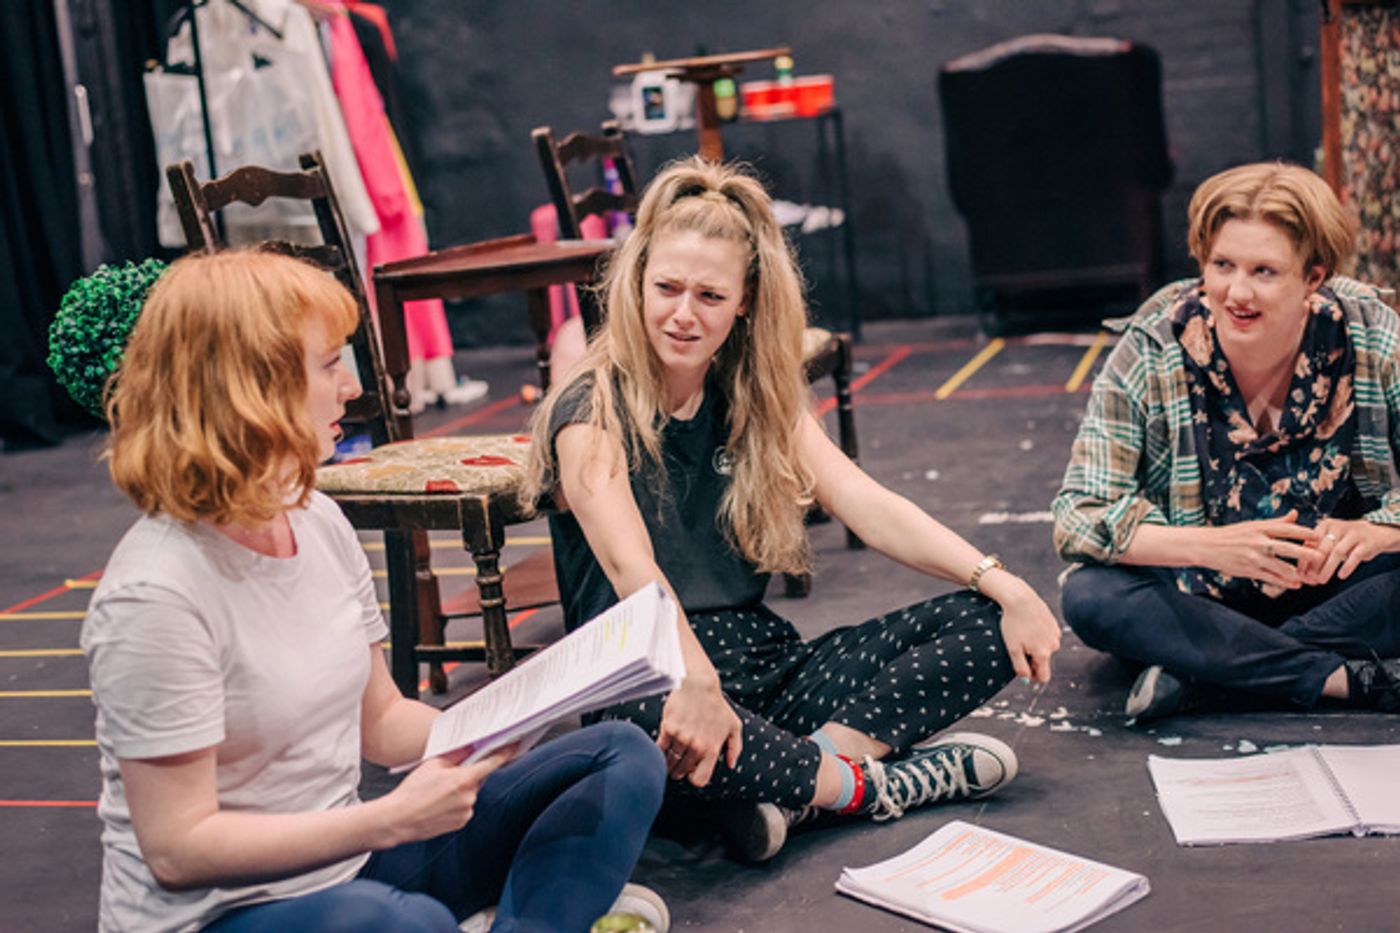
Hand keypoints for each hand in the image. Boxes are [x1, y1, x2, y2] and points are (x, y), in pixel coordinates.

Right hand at [381, 744, 515, 845]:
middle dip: (467, 775)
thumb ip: (456, 755)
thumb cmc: (412, 792)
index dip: (504, 753)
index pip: (491, 763)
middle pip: (478, 779)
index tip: (513, 746)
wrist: (398, 819)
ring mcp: (466, 812)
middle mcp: (469, 797)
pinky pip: (464, 808)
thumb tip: (471, 747)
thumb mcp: (432, 765)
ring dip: (461, 791)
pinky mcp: (461, 823)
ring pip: (470, 794)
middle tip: (447, 776)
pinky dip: (456, 804)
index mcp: (463, 780)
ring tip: (437, 794)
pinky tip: (439, 805)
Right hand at [657, 676, 741, 787]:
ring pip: (669, 762)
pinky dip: (659, 751)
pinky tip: (663, 747)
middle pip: (681, 772)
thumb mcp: (734, 726)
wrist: (699, 684)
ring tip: (670, 756)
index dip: (694, 778)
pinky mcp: (668, 728)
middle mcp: (696, 746)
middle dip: (679, 770)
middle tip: (678, 763)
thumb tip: (731, 765)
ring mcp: (681, 738)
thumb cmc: (717, 705)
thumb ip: (735, 748)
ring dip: (668, 762)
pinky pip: (660, 749)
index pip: (699, 779)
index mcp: (712, 749)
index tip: (691, 771)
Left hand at [994, 581, 1061, 683]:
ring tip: (1023, 634)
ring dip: (1036, 646)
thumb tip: (1026, 680)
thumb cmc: (1013, 623)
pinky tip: (1029, 626)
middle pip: (1044, 661)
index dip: (1033, 676)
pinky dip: (1039, 636)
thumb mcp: (1012, 648)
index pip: (1044, 677)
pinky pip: (1047, 637)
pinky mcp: (1054, 624)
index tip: (1024, 668)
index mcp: (1043, 653)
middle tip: (1019, 646)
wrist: (1020, 599)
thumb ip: (1020, 667)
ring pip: (1046, 648)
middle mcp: (1054, 645)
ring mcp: (1055, 634)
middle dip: (1033, 659)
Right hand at [1203, 510, 1317, 588]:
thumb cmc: (1232, 534)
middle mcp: (1257, 541)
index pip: (1286, 529)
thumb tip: (1295, 514)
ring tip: (1310, 577)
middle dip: (1305, 553)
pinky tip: (1295, 584)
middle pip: (1287, 548)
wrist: (1206, 546)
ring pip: (1280, 566)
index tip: (1318, 536)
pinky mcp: (1248, 570)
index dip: (1304, 533)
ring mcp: (1253, 557)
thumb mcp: (1253, 525)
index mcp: (1259, 527)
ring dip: (1297, 573)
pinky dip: (1284, 582)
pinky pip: (1270, 577)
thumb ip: (1276, 522)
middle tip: (1321, 557)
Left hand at [1297, 517, 1399, 584]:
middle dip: (1314, 566)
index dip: (1304, 560)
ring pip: (1337, 552)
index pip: (1310, 543)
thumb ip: (1317, 552)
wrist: (1376, 533)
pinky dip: (1347, 567)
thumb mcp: (1331, 540)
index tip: (1300, 575)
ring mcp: (1353, 534)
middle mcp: (1338, 527)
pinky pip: (1355, 556)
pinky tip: (1341, 576)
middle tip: (1310, 579)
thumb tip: (1303, 573)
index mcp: (1325, 525)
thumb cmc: (1346, 540)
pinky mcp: (1367, 543)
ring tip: (1321, 580)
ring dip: (1328, 568)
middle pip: (1322, 548)